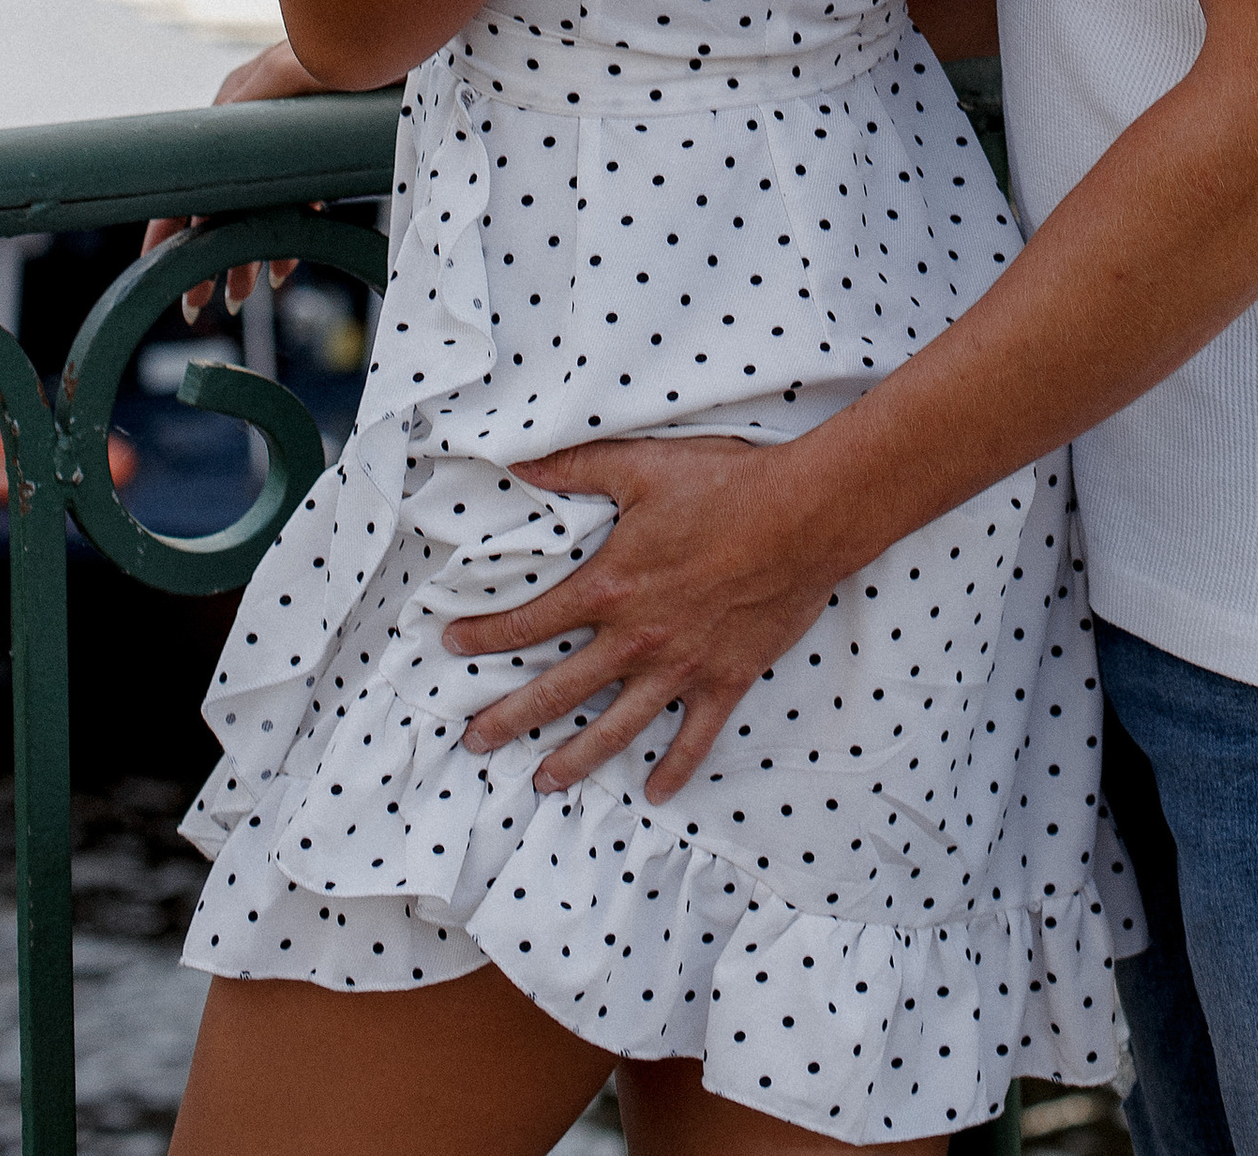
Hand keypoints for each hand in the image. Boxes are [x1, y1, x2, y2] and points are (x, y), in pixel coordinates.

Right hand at [142, 39, 333, 324]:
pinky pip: (285, 191)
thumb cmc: (355, 43)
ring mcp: (279, 130)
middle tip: (197, 306)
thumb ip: (259, 107)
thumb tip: (220, 148)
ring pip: (252, 203)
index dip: (170, 227)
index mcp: (237, 107)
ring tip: (246, 295)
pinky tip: (287, 261)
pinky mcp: (310, 138)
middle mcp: (249, 120)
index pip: (193, 180)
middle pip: (218, 199)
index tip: (154, 267)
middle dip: (209, 255)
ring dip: (247, 249)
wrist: (400, 23)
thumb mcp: (303, 72)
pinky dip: (284, 226)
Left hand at [443, 434, 842, 802]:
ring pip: (615, 727)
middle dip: (509, 717)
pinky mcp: (725, 680)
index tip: (452, 647)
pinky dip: (675, 770)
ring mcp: (680, 667)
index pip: (530, 621)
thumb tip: (518, 464)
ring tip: (543, 781)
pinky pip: (694, 737)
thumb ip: (575, 467)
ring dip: (575, 758)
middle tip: (474, 743)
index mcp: (610, 586)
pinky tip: (654, 793)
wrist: (804, 515)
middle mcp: (636, 638)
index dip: (485, 635)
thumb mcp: (642, 465)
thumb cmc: (726, 484)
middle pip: (558, 689)